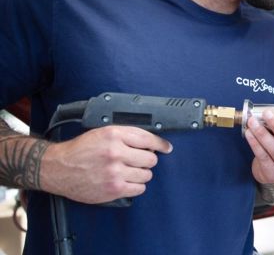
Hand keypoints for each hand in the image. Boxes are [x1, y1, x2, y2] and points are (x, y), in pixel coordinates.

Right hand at [40, 126, 171, 203]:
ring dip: (141, 173)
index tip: (166, 148)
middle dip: (147, 160)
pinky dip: (136, 186)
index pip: (148, 139)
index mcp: (114, 135)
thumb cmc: (80, 150)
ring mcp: (115, 172)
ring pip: (146, 174)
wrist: (58, 168)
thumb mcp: (102, 132)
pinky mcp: (113, 189)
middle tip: (138, 161)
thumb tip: (151, 142)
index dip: (161, 144)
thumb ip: (126, 135)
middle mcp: (115, 153)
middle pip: (150, 159)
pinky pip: (139, 189)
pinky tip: (127, 181)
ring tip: (129, 171)